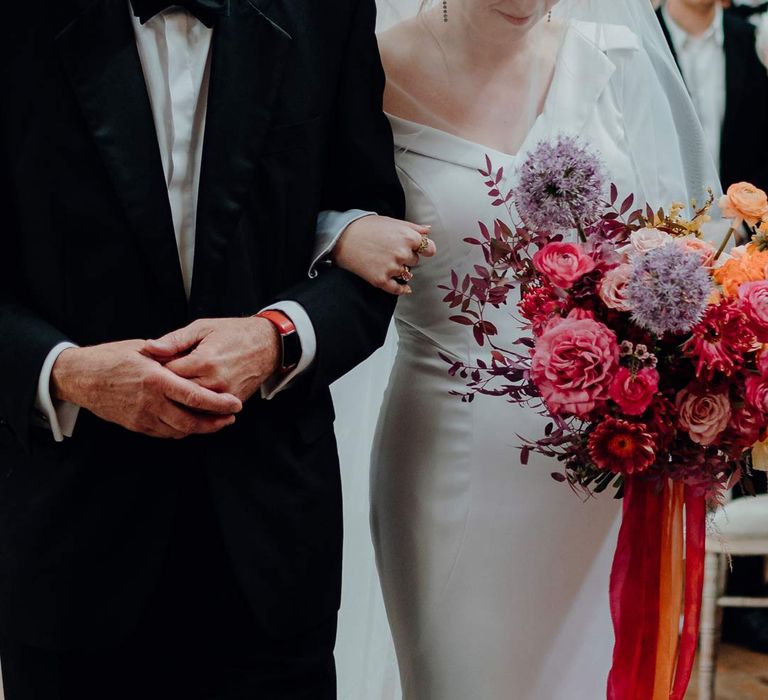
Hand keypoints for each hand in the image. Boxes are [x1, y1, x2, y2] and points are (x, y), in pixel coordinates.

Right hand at [51, 341, 241, 438]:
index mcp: (156, 380)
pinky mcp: (136, 426)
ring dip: (200, 429)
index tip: (236, 404)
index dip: (219, 404)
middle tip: (231, 418)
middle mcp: (151, 402)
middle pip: (191, 422)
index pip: (195, 397)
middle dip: (215, 423)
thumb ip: (169, 354)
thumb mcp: (142, 348)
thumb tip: (193, 355)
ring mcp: (142, 417)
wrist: (80, 377)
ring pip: (179, 432)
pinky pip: (164, 433)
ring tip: (216, 422)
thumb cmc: (112, 357)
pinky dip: (181, 430)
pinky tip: (191, 422)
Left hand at [143, 317, 280, 401]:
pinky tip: (190, 397)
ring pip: (191, 407)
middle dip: (166, 387)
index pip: (167, 374)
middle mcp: (215, 382)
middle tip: (160, 380)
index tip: (153, 366)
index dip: (156, 371)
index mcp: (204, 361)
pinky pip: (208, 411)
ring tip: (173, 389)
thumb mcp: (202, 328)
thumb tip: (149, 348)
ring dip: (180, 400)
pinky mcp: (233, 402)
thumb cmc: (234, 333)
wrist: (267, 344)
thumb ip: (174, 340)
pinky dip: (196, 406)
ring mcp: (225, 395)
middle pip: (177, 394)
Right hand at [332, 215, 436, 294]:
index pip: (429, 249)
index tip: (420, 251)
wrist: (342, 237)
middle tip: (392, 251)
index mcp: (408, 237)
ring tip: (387, 261)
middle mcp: (402, 253)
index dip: (424, 249)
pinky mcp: (381, 280)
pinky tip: (404, 288)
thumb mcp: (393, 222)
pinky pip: (398, 289)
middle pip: (415, 261)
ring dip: (401, 270)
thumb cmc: (367, 227)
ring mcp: (392, 268)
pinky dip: (402, 289)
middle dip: (407, 257)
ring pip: (407, 273)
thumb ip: (414, 228)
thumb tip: (428, 231)